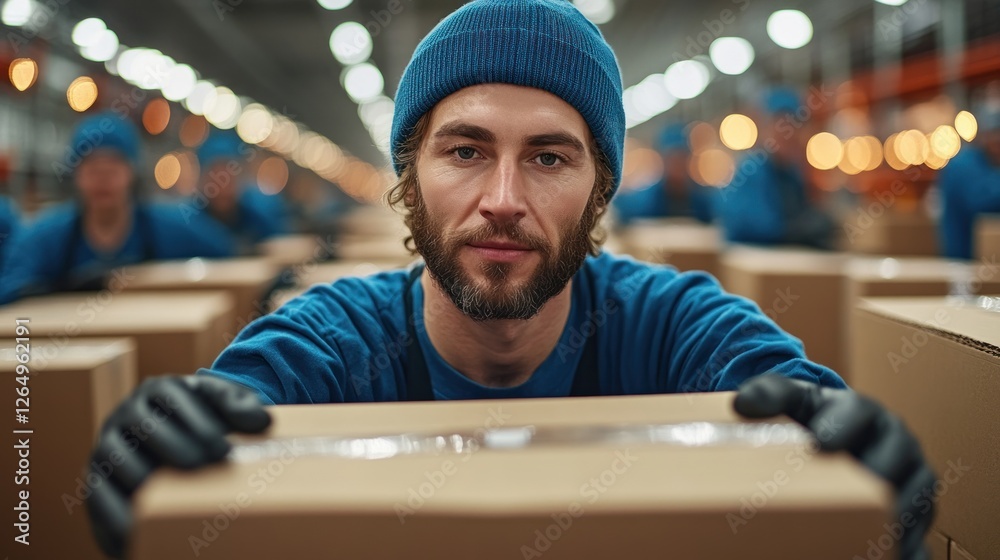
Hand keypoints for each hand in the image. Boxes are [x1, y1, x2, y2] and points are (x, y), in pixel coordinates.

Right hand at [85, 375, 270, 558]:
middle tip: (201, 467)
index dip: (197, 422)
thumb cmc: (207, 419)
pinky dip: (112, 516)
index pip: (173, 397)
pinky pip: (98, 495)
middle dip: (173, 445)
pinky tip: (133, 536)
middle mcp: (128, 414)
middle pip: (143, 426)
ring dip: (141, 478)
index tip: (223, 449)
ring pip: (115, 458)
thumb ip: (241, 406)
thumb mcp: (226, 406)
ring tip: (167, 502)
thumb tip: (262, 422)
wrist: (180, 438)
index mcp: (160, 390)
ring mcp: (109, 445)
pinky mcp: (98, 478)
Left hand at [734, 374, 935, 559]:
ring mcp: (910, 475)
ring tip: (867, 537)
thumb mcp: (791, 399)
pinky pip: (919, 532)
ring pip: (914, 499)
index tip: (820, 442)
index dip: (841, 425)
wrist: (835, 434)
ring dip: (893, 519)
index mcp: (863, 410)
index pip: (857, 412)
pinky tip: (890, 557)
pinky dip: (909, 548)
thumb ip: (769, 394)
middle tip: (850, 498)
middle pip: (893, 460)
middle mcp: (895, 441)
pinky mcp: (915, 508)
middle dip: (873, 477)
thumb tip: (743, 403)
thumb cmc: (812, 417)